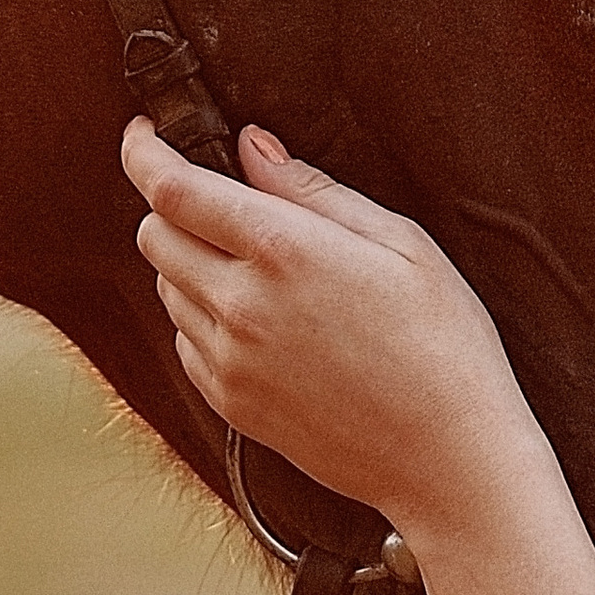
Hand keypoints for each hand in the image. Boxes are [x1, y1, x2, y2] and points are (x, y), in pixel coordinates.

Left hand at [122, 120, 535, 543]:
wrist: (449, 458)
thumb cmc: (444, 347)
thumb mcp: (402, 243)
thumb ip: (314, 190)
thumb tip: (254, 149)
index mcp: (285, 251)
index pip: (173, 189)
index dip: (145, 153)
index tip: (145, 136)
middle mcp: (242, 305)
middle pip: (154, 235)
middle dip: (175, 206)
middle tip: (225, 205)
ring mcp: (230, 361)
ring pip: (166, 288)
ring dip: (192, 263)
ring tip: (263, 272)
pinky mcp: (230, 404)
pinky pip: (186, 342)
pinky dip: (205, 317)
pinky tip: (264, 322)